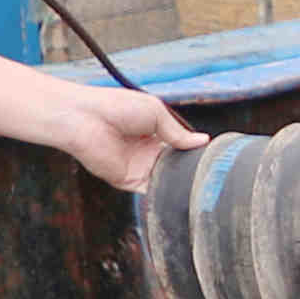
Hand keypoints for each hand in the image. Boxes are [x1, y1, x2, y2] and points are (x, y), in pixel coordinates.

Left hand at [52, 82, 204, 190]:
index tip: (213, 155)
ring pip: (166, 179)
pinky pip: (150, 190)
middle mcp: (147, 150)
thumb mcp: (156, 113)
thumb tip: (203, 141)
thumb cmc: (116, 106)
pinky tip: (180, 188)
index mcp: (154, 131)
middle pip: (175, 164)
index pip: (179, 145)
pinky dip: (165, 192)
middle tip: (210, 170)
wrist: (87, 118)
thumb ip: (178, 132)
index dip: (193, 150)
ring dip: (179, 180)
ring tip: (198, 180)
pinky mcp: (128, 181)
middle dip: (189, 167)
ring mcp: (138, 166)